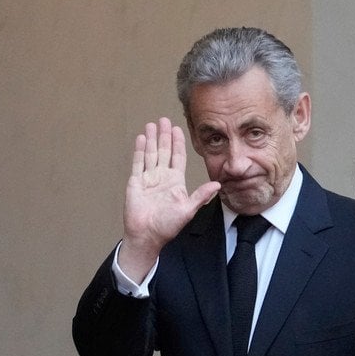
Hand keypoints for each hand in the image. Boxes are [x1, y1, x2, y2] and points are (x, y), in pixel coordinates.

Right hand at [118, 117, 219, 280]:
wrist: (147, 235)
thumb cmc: (168, 225)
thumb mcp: (188, 209)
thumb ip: (201, 195)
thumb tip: (218, 185)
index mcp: (176, 182)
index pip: (178, 157)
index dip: (178, 143)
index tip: (178, 129)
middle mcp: (162, 177)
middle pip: (163, 151)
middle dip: (164, 136)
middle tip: (164, 119)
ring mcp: (148, 178)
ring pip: (150, 154)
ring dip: (151, 139)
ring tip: (152, 124)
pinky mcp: (136, 182)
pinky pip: (138, 163)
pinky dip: (139, 150)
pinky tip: (141, 138)